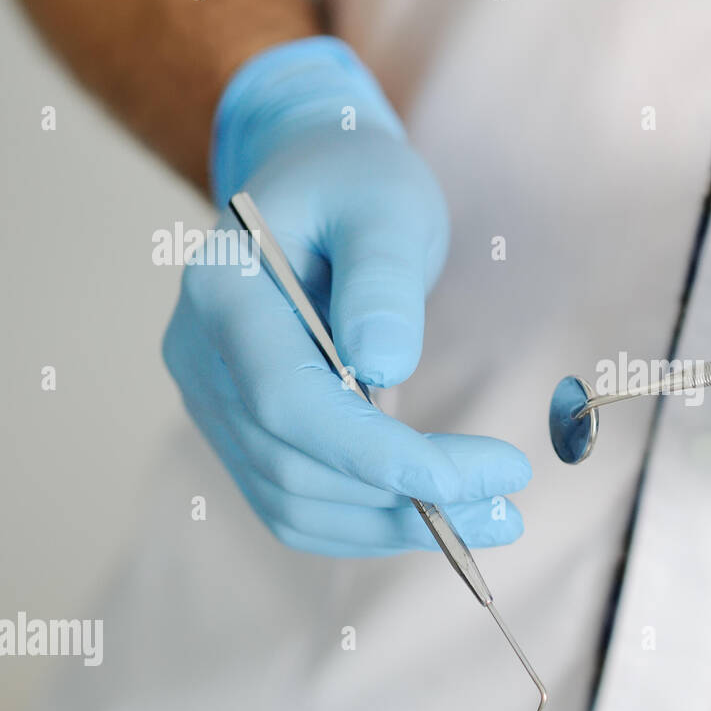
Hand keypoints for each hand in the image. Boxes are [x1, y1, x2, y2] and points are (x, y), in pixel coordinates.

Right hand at [163, 38, 529, 555]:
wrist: (321, 185)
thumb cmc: (357, 184)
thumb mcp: (386, 206)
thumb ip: (380, 278)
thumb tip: (383, 366)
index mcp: (223, 291)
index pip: (289, 400)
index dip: (378, 454)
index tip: (477, 476)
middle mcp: (200, 356)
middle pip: (294, 463)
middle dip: (406, 499)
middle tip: (509, 507)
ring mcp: (215, 400)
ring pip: (294, 501)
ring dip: (393, 526)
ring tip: (492, 519)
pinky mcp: (246, 428)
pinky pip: (297, 502)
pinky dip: (367, 524)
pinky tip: (437, 515)